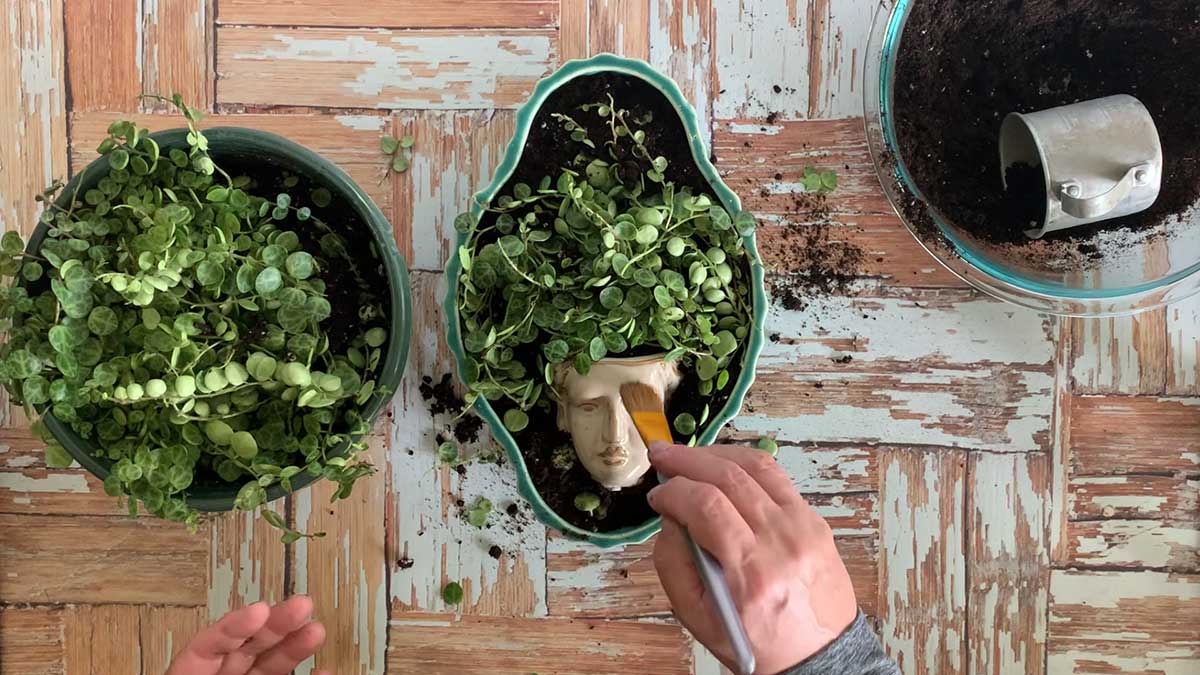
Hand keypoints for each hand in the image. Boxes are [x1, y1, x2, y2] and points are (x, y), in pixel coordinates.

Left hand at [167, 595, 329, 674]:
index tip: (260, 610)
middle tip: (302, 605)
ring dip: (295, 646)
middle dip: (276, 623)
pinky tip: (323, 669)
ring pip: (270, 664)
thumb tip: (244, 633)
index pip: (208, 643)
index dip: (235, 624)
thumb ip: (215, 664)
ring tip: (316, 630)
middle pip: (246, 646)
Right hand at [647, 443, 856, 674]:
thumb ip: (673, 563)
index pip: (706, 506)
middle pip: (729, 477)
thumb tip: (670, 516)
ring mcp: (804, 527)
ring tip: (690, 455)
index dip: (673, 492)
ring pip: (757, 466)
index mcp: (751, 574)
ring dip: (716, 453)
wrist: (818, 655)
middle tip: (662, 456)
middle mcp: (782, 543)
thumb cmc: (757, 642)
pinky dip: (745, 464)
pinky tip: (724, 466)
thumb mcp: (697, 617)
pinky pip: (777, 477)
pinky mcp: (815, 521)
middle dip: (687, 460)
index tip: (657, 495)